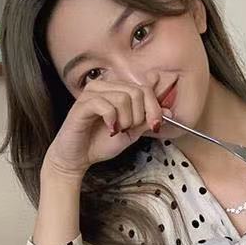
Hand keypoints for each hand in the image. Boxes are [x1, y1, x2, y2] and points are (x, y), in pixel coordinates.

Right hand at [43, 75, 168, 179]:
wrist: (77, 158)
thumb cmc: (100, 143)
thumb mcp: (131, 132)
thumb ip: (146, 119)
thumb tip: (168, 111)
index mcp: (117, 89)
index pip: (145, 87)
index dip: (155, 107)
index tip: (155, 125)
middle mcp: (105, 86)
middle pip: (137, 91)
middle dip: (140, 115)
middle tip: (131, 130)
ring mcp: (92, 93)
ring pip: (123, 97)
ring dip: (126, 119)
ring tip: (117, 130)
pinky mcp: (82, 104)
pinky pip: (106, 105)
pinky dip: (112, 119)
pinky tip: (109, 129)